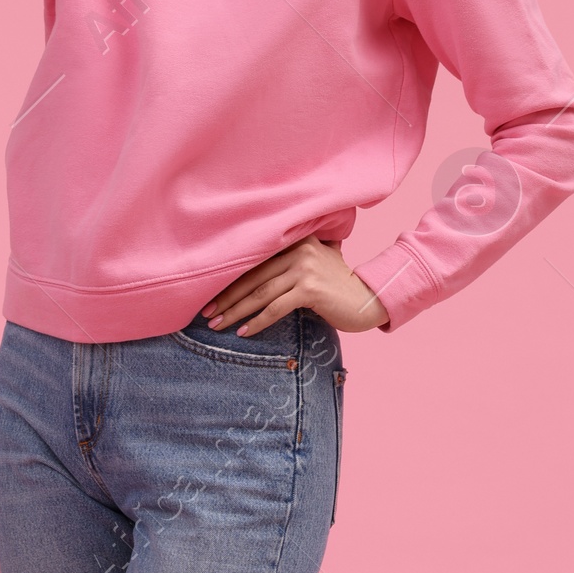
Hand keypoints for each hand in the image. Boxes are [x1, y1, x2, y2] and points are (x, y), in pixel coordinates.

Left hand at [205, 237, 387, 335]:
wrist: (367, 299)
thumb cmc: (336, 286)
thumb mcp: (314, 263)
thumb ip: (290, 259)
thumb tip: (251, 270)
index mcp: (296, 240)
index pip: (254, 263)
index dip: (229, 280)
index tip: (209, 297)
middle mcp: (298, 250)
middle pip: (252, 278)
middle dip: (226, 298)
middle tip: (206, 314)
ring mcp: (304, 268)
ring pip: (260, 294)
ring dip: (235, 312)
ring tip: (217, 325)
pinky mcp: (310, 289)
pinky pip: (276, 308)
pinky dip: (258, 321)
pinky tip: (244, 332)